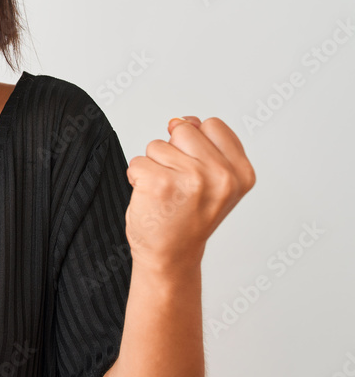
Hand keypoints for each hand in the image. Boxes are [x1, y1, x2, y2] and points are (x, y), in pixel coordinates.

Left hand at [125, 116, 256, 272]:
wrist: (171, 256)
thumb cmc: (188, 218)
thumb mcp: (215, 182)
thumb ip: (206, 147)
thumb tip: (182, 120)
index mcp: (241, 173)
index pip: (212, 125)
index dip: (195, 143)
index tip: (195, 169)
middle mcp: (221, 176)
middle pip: (183, 129)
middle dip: (173, 151)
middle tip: (178, 183)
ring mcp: (192, 179)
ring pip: (158, 145)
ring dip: (154, 166)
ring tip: (165, 193)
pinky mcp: (160, 183)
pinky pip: (137, 161)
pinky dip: (137, 177)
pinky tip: (150, 198)